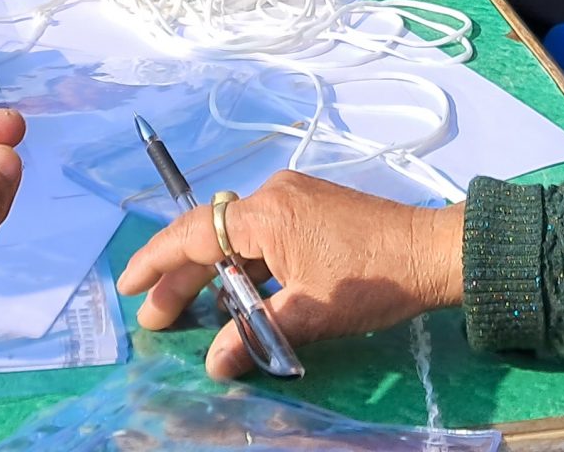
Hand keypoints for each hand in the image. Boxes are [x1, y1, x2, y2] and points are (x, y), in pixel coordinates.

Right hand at [115, 171, 463, 379]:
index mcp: (267, 214)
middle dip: (180, 278)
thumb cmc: (372, 278)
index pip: (195, 235)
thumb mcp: (312, 314)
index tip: (130, 287)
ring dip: (213, 274)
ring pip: (236, 239)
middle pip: (210, 237)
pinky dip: (244, 267)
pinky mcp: (312, 209)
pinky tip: (239, 296)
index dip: (157, 262)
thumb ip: (257, 335)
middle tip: (154, 317)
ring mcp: (294, 199)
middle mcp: (273, 196)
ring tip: (191, 313)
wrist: (433, 251)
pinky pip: (262, 237)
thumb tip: (215, 365)